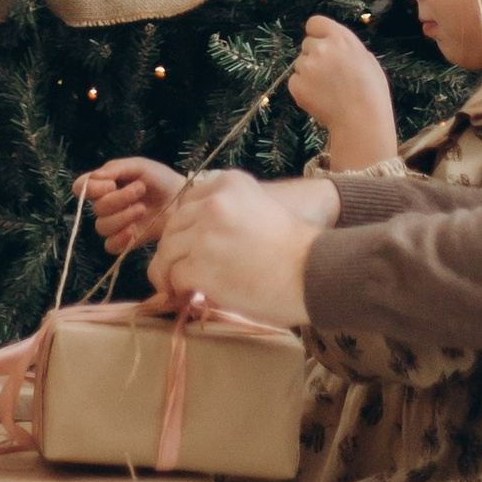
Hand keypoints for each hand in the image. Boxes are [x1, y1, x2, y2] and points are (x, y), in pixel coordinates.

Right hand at [75, 155, 186, 254]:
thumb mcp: (139, 166)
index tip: (110, 184)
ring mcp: (115, 224)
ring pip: (102, 227)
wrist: (181, 199)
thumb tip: (95, 177)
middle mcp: (106, 205)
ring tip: (142, 208)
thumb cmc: (160, 179)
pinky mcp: (125, 241)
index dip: (90, 188)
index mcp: (105, 183)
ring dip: (122, 217)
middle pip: (96, 208)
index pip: (81, 187)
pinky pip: (110, 246)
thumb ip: (116, 169)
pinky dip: (119, 238)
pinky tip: (133, 231)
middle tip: (140, 189)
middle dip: (118, 199)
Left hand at [148, 171, 328, 329]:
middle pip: (173, 226)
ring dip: (170, 273)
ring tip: (179, 289)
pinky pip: (174, 277)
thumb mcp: (260, 210)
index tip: (189, 246)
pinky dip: (177, 290)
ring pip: (167, 252)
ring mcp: (204, 233)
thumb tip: (200, 244)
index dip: (185, 228)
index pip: (188, 202)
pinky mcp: (199, 265)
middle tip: (178, 273)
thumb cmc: (296, 249)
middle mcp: (214, 202)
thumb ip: (228, 216)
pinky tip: (188, 298)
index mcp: (230, 183)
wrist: (314, 272)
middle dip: (173, 251)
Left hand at [287, 17, 400, 170]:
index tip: (322, 44)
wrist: (362, 121)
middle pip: (307, 44)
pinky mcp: (296, 86)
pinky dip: (302, 90)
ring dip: (309, 74)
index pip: (314, 22)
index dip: (317, 34)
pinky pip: (294, 82)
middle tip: (329, 74)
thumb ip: (348, 48)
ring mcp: (306, 67)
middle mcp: (320, 48)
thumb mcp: (367, 59)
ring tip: (327, 90)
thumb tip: (337, 47)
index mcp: (340, 38)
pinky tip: (319, 99)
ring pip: (300, 64)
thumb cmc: (372, 92)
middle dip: (315, 56)